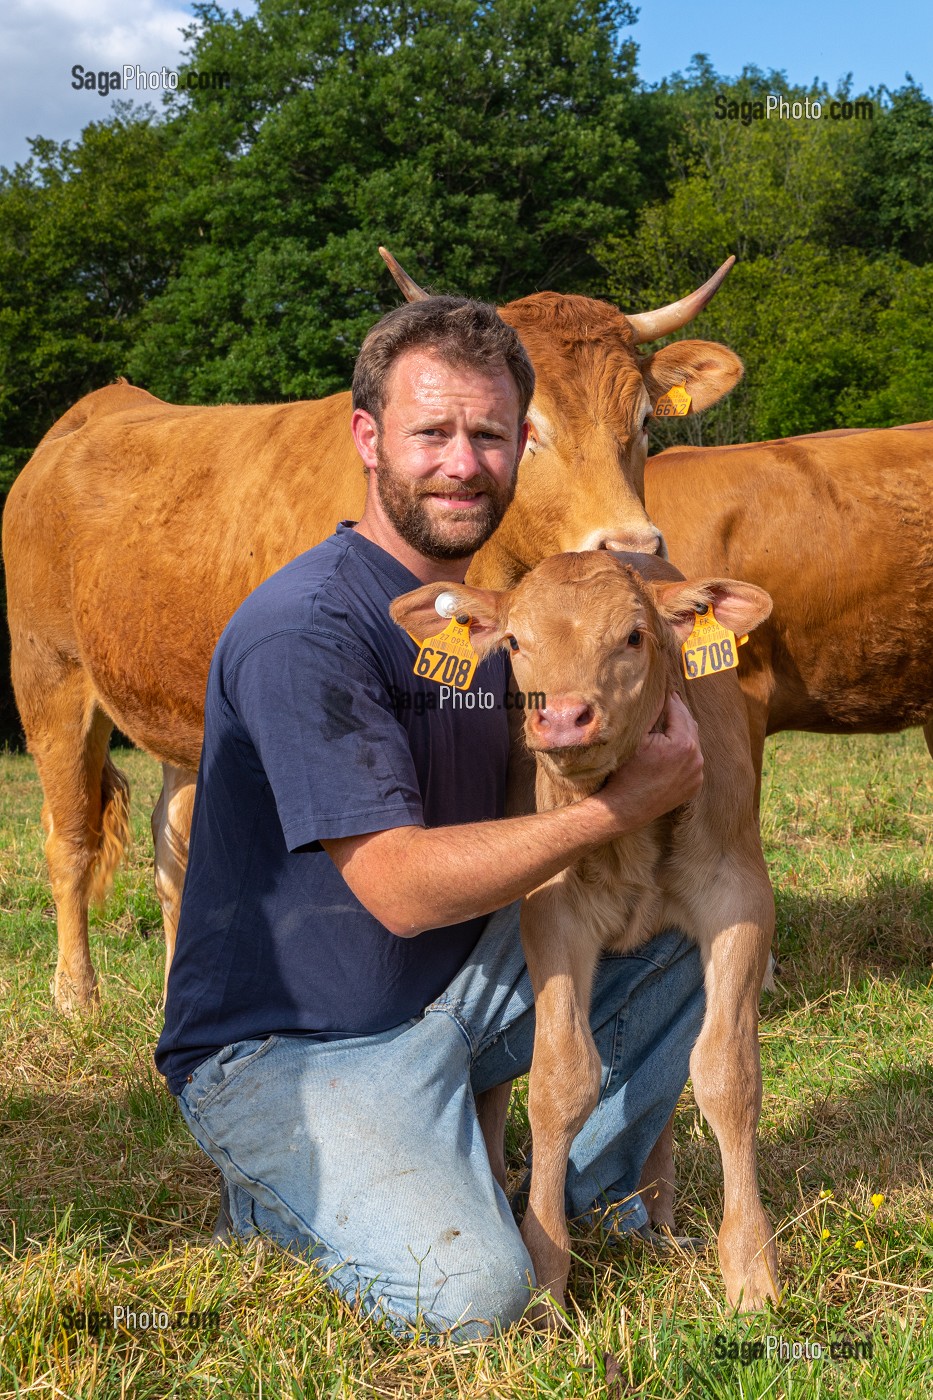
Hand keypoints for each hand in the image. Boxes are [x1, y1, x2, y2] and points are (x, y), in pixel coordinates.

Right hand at [595, 692, 703, 832]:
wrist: (625, 808)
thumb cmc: (625, 772)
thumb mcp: (635, 738)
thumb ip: (651, 714)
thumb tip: (660, 694)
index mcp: (682, 744)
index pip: (678, 712)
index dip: (670, 699)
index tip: (665, 689)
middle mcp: (696, 759)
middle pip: (689, 725)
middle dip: (679, 712)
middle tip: (671, 699)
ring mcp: (697, 774)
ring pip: (694, 743)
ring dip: (684, 730)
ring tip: (673, 719)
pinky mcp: (694, 785)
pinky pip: (693, 761)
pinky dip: (686, 750)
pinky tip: (675, 744)